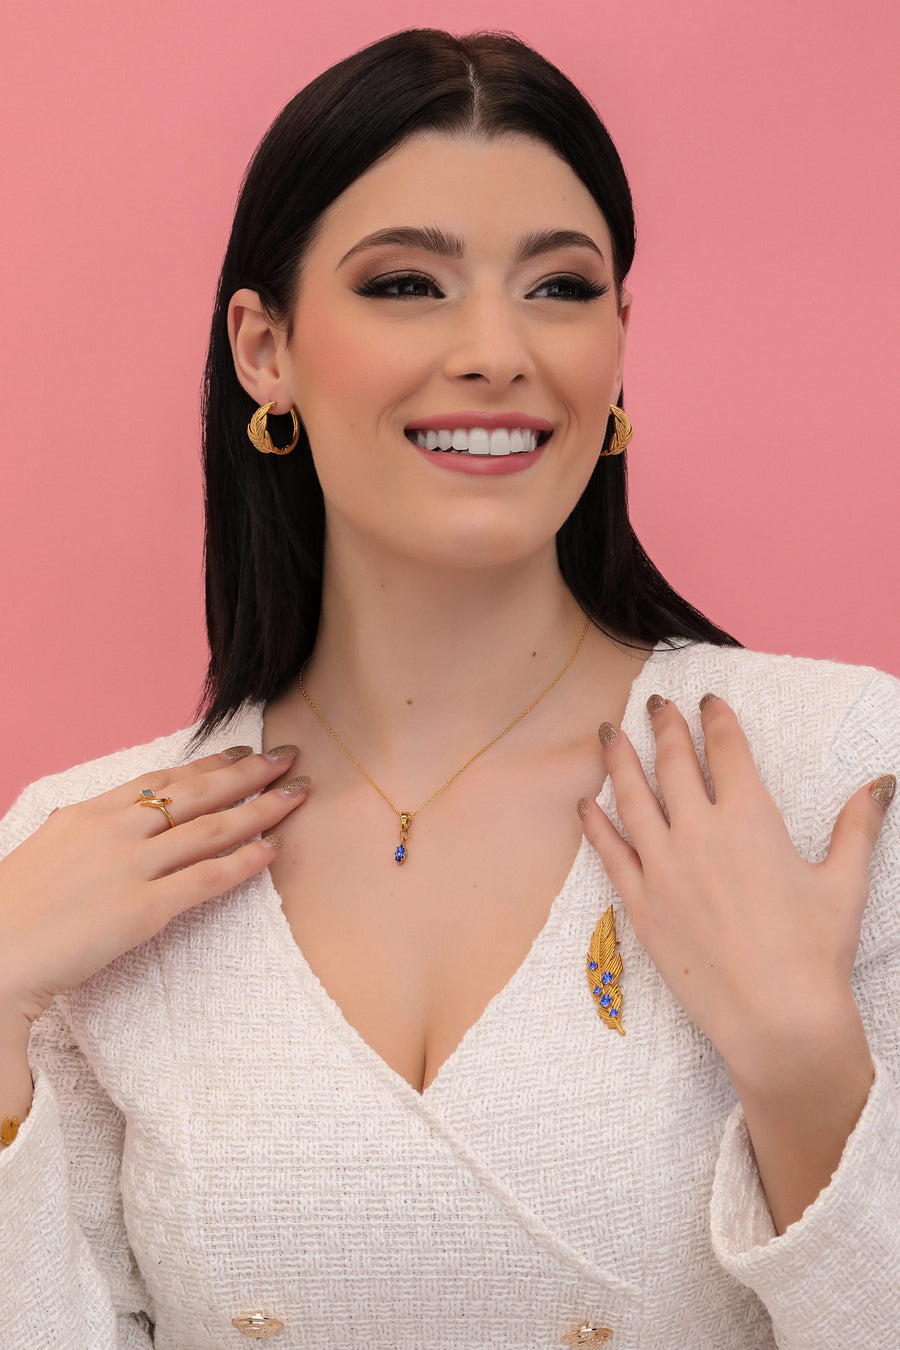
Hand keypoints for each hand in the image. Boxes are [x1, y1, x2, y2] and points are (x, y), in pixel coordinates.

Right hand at [0, 746, 308, 1028]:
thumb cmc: (10, 914)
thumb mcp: (48, 853)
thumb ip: (86, 837)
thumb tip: (113, 831)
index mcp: (87, 814)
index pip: (161, 779)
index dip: (207, 764)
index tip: (240, 753)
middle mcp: (114, 830)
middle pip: (196, 792)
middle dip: (248, 772)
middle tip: (286, 757)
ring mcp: (130, 867)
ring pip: (211, 828)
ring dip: (261, 807)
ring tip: (296, 794)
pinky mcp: (141, 910)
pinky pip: (206, 878)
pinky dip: (246, 861)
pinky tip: (273, 849)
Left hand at [578, 695, 893, 1068]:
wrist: (776, 1017)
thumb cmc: (814, 951)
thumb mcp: (843, 882)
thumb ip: (857, 826)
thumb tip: (882, 782)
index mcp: (750, 819)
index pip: (727, 751)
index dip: (717, 720)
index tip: (707, 700)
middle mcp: (699, 833)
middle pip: (674, 763)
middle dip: (664, 727)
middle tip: (655, 703)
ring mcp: (664, 867)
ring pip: (632, 797)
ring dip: (619, 759)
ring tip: (608, 732)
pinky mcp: (641, 903)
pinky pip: (610, 852)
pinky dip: (596, 823)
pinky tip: (586, 803)